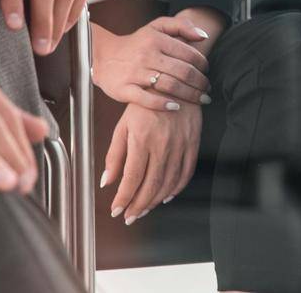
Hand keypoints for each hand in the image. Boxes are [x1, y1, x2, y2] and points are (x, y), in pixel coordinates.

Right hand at [93, 15, 212, 110]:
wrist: (103, 56)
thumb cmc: (137, 43)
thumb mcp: (157, 27)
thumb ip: (181, 26)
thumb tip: (204, 36)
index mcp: (157, 40)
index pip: (189, 54)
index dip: (203, 65)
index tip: (208, 72)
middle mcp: (147, 56)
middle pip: (182, 72)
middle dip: (200, 83)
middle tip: (208, 90)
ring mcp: (135, 73)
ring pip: (169, 85)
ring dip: (190, 95)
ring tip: (201, 99)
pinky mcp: (124, 89)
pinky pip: (147, 99)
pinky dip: (164, 104)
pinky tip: (177, 107)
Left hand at [101, 101, 201, 224]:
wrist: (173, 83)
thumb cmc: (144, 104)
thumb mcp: (122, 126)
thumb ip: (114, 155)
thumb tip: (107, 182)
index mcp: (141, 140)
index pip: (132, 178)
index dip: (124, 198)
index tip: (117, 210)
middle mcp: (162, 145)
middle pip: (151, 185)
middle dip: (139, 205)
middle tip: (130, 216)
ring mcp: (180, 144)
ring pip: (169, 182)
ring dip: (156, 200)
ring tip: (145, 209)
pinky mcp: (193, 142)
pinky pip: (187, 171)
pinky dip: (177, 187)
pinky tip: (167, 195)